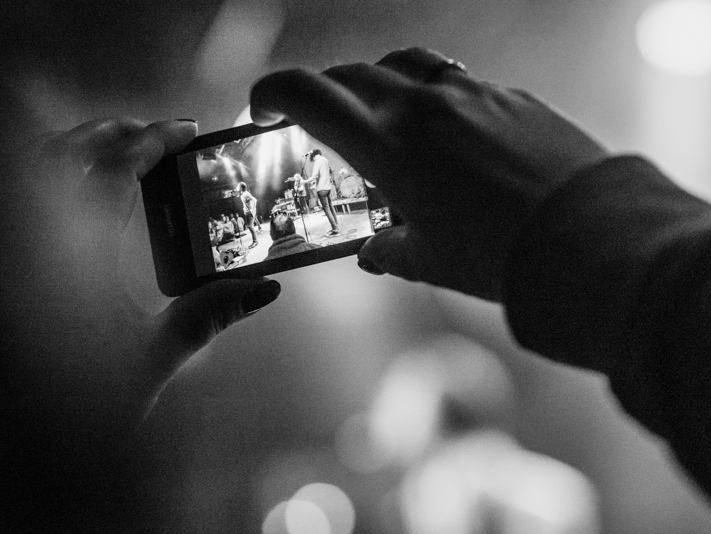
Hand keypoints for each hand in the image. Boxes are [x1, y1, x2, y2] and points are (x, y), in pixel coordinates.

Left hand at [1, 118, 280, 440]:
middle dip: (113, 134)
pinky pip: (18, 197)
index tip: (183, 129)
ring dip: (76, 148)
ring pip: (32, 168)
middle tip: (155, 135)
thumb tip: (262, 288)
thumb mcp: (150, 362)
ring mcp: (13, 249)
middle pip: (64, 154)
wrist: (20, 449)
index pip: (113, 171)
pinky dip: (46, 176)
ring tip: (116, 151)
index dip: (151, 142)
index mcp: (71, 256)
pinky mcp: (9, 264)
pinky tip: (72, 198)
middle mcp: (29, 240)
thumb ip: (206, 317)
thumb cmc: (76, 410)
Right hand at [250, 47, 607, 299]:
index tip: (261, 109)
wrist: (587, 238)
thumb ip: (390, 248)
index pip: (308, 95)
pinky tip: (448, 135)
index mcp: (389, 145)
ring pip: (404, 65)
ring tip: (381, 116)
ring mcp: (470, 94)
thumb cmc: (500, 256)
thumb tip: (377, 248)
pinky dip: (434, 99)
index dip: (271, 94)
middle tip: (320, 124)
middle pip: (351, 74)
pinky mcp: (510, 96)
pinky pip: (456, 82)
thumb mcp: (430, 260)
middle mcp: (424, 106)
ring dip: (378, 83)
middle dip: (323, 95)